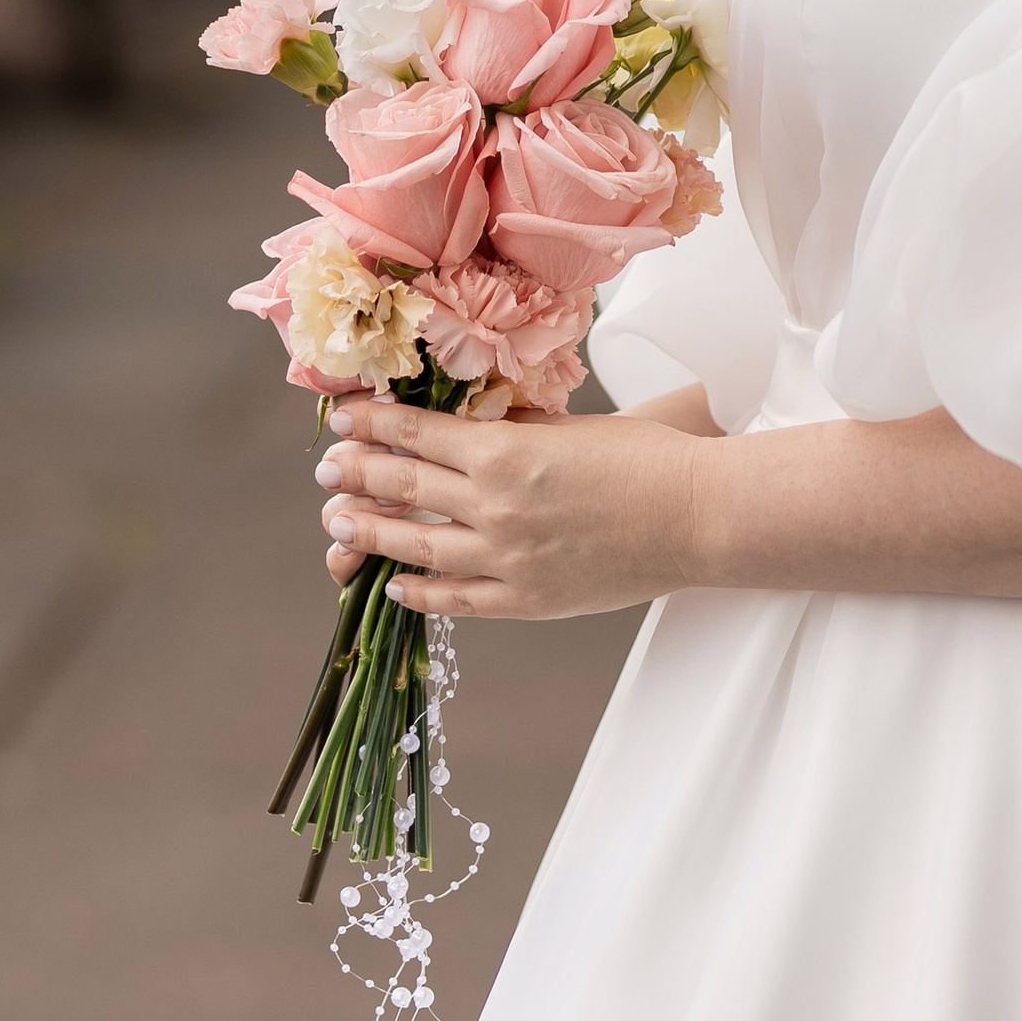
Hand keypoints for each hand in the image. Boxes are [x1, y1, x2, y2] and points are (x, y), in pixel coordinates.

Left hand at [317, 398, 707, 619]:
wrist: (695, 517)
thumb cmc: (644, 461)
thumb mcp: (570, 426)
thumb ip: (516, 428)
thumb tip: (472, 422)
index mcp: (505, 452)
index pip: (416, 435)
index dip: (372, 426)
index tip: (343, 420)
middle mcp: (494, 506)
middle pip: (404, 488)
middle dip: (357, 475)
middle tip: (327, 470)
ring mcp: (506, 560)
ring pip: (417, 548)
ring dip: (371, 533)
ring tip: (340, 526)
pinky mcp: (526, 601)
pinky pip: (457, 600)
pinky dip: (420, 593)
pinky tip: (397, 586)